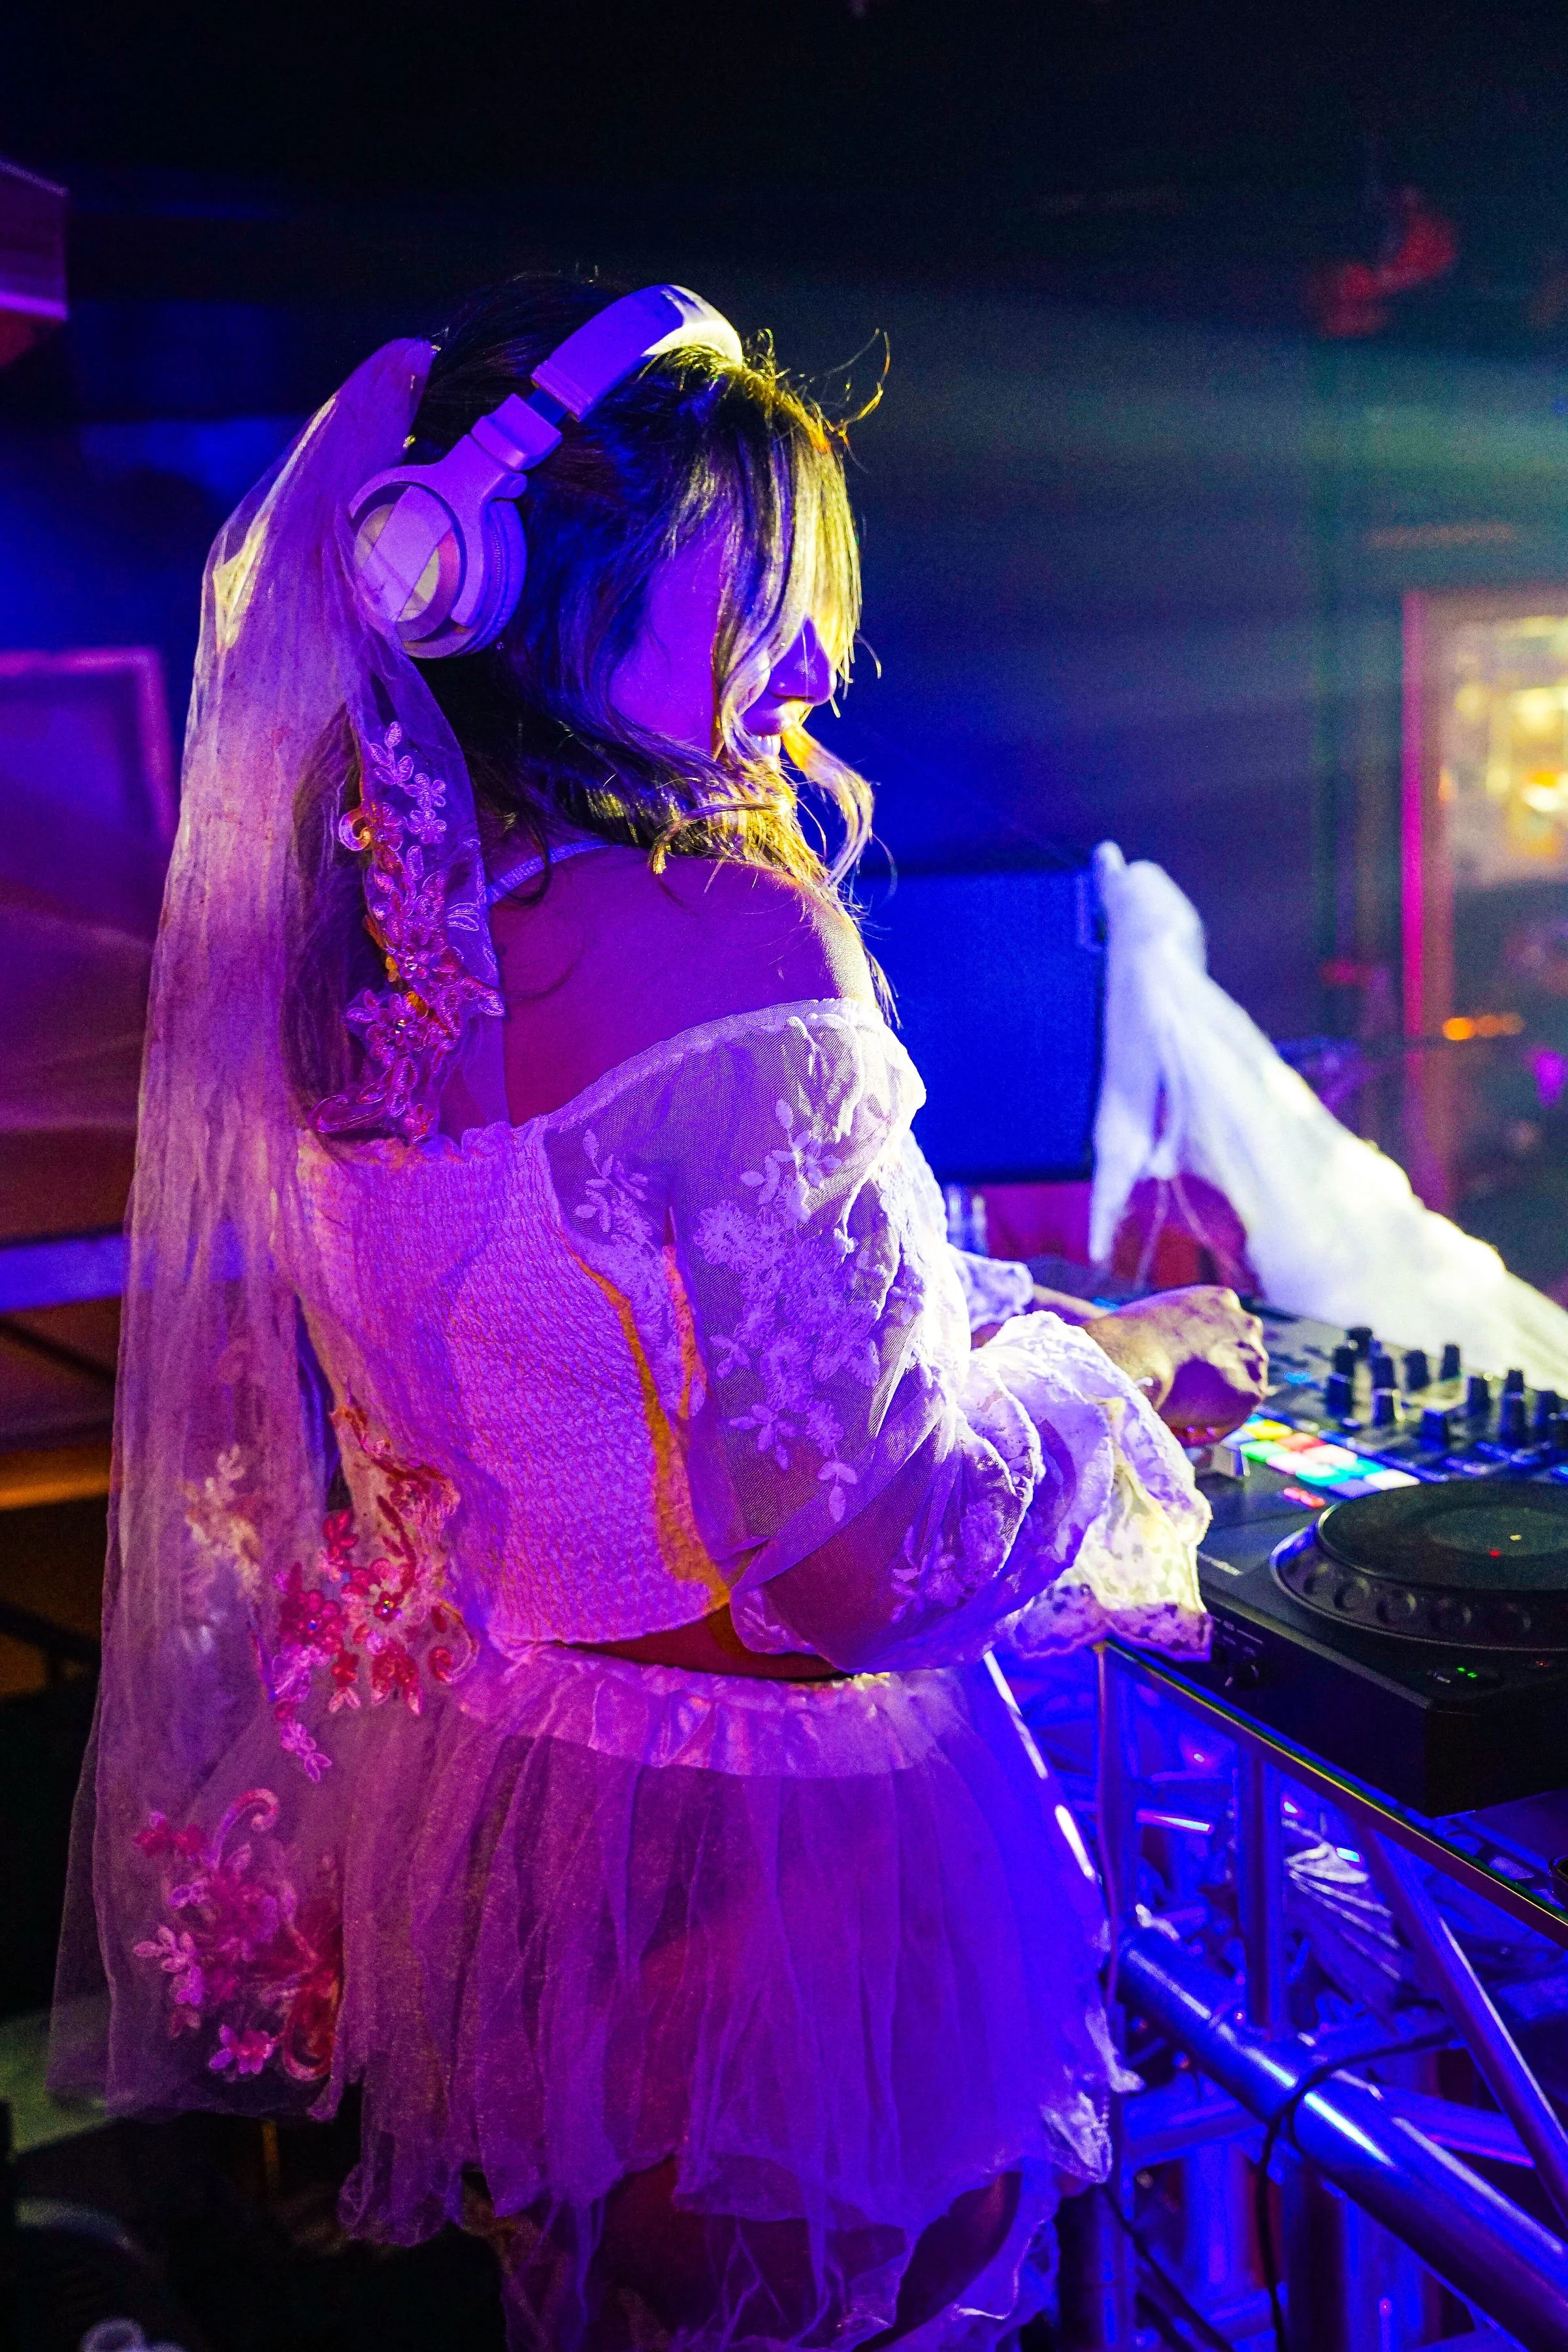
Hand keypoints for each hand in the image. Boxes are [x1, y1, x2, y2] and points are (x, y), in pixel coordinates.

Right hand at [1082, 1286, 1267, 1439]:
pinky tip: (1177, 1429)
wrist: (1135, 1356)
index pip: (1220, 1336)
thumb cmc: (1125, 1339)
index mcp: (1220, 1300)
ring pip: (1234, 1392)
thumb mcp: (1155, 1320)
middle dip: (1211, 1383)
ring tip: (1172, 1421)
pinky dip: (1205, 1430)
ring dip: (1208, 1408)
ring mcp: (1254, 1357)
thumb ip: (1172, 1334)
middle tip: (1179, 1402)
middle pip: (1235, 1362)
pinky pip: (1228, 1421)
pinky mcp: (1252, 1392)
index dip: (1198, 1362)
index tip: (1176, 1379)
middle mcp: (1245, 1324)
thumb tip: (1166, 1360)